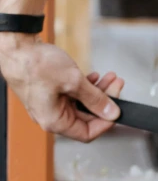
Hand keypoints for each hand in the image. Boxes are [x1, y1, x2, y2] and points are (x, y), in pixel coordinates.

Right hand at [0, 34, 123, 141]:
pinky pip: (73, 95)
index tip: (118, 108)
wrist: (17, 47)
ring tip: (109, 77)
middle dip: (105, 101)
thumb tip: (111, 112)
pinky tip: (93, 77)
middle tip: (117, 85)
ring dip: (98, 91)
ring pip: (82, 104)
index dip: (106, 121)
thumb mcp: (73, 81)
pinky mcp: (50, 92)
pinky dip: (85, 87)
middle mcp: (52, 116)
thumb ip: (95, 99)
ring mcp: (50, 104)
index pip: (88, 133)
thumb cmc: (35, 65)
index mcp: (54, 121)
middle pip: (87, 117)